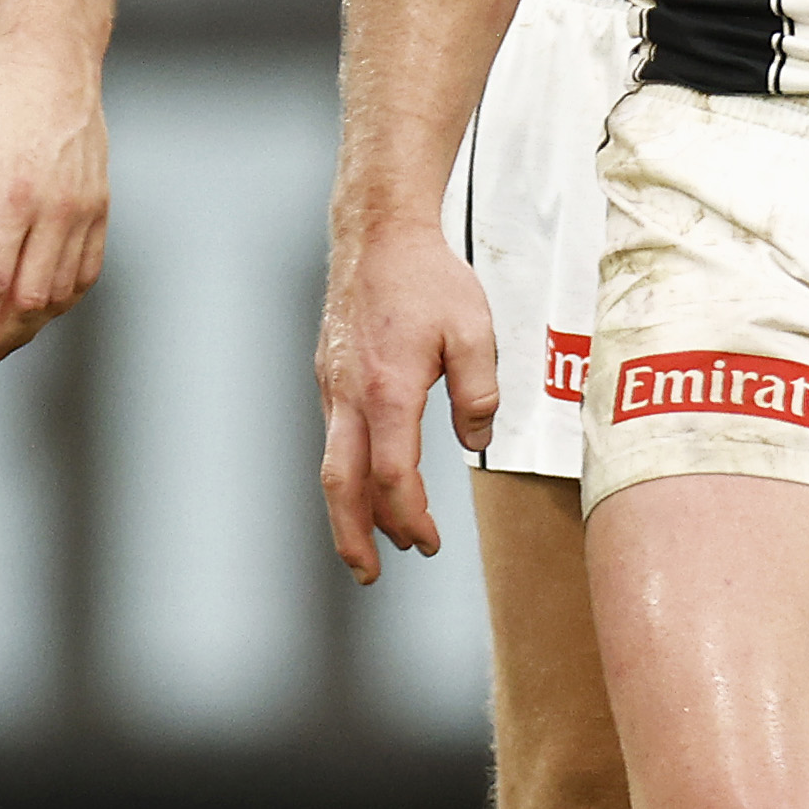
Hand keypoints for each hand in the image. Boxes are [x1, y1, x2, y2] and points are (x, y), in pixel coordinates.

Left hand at [0, 20, 110, 369]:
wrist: (53, 58)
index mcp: (15, 196)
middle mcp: (58, 211)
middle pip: (30, 301)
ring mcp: (86, 212)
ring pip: (61, 295)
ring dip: (29, 327)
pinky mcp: (101, 208)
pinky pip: (86, 273)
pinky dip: (61, 301)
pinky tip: (37, 310)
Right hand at [314, 207, 497, 573]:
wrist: (377, 235)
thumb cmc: (428, 280)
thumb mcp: (474, 332)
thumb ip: (479, 391)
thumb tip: (474, 436)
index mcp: (386, 391)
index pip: (393, 476)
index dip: (411, 517)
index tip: (429, 541)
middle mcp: (348, 395)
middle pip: (342, 485)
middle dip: (353, 536)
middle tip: (370, 574)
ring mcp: (332, 386)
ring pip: (333, 464)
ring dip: (351, 509)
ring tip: (372, 542)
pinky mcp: (328, 377)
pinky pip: (335, 437)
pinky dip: (349, 471)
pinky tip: (370, 482)